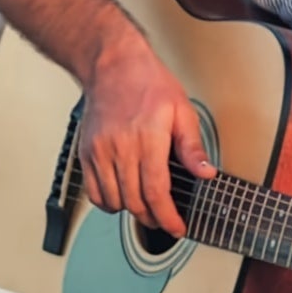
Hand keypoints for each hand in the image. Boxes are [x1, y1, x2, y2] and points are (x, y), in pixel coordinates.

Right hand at [78, 38, 214, 235]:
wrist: (113, 66)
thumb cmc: (148, 83)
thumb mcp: (182, 110)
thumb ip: (192, 147)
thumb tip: (206, 173)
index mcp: (148, 138)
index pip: (156, 191)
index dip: (168, 216)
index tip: (177, 227)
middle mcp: (120, 147)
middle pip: (135, 200)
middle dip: (153, 217)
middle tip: (165, 219)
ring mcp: (99, 151)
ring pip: (113, 200)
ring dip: (131, 211)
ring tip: (146, 208)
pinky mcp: (85, 153)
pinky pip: (93, 192)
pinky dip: (107, 203)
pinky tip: (121, 198)